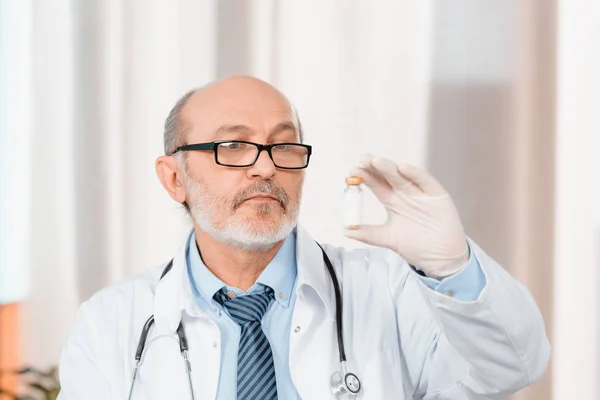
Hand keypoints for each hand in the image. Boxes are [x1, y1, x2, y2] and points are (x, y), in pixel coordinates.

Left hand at [344, 154, 468, 278]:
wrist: (440, 258)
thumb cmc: (415, 246)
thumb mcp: (388, 238)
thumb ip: (368, 234)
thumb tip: (345, 229)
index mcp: (393, 201)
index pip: (377, 185)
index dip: (365, 177)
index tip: (351, 171)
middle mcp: (405, 194)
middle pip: (387, 176)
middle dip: (374, 167)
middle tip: (361, 159)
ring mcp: (421, 194)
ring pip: (403, 177)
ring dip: (390, 168)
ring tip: (376, 161)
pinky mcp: (437, 196)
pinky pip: (426, 182)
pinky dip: (415, 175)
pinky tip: (403, 168)